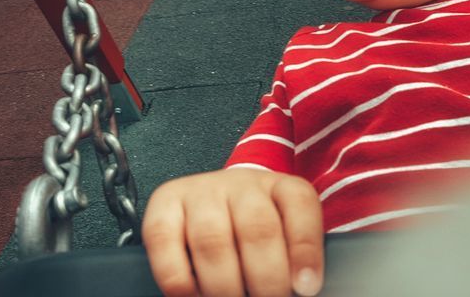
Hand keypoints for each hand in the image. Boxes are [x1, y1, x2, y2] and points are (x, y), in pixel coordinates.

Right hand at [144, 168, 324, 296]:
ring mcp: (200, 192)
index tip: (306, 287)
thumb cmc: (256, 228)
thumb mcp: (285, 236)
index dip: (305, 249)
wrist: (216, 204)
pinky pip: (165, 243)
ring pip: (213, 240)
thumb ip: (294, 259)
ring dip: (224, 286)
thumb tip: (301, 289)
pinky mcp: (163, 206)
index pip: (300, 205)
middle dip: (265, 280)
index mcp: (280, 187)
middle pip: (258, 229)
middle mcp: (240, 184)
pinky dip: (180, 282)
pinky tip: (195, 296)